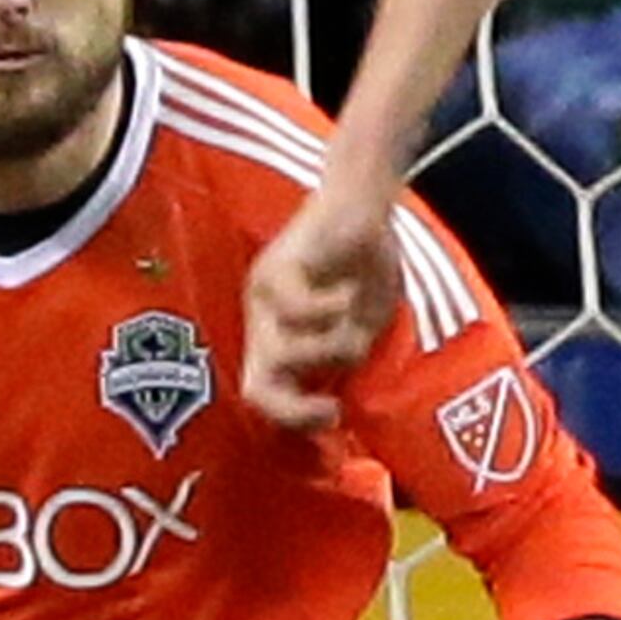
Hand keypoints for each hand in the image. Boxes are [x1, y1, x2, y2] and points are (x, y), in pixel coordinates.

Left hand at [243, 186, 400, 429]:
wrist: (364, 199)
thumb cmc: (364, 261)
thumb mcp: (363, 324)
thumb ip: (349, 358)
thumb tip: (353, 405)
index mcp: (279, 339)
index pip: (268, 397)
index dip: (297, 420)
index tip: (337, 420)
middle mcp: (263, 322)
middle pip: (256, 387)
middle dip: (294, 409)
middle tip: (333, 410)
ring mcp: (264, 295)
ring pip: (281, 353)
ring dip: (328, 350)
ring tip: (354, 325)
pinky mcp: (278, 266)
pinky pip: (296, 308)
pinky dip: (330, 310)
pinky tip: (350, 292)